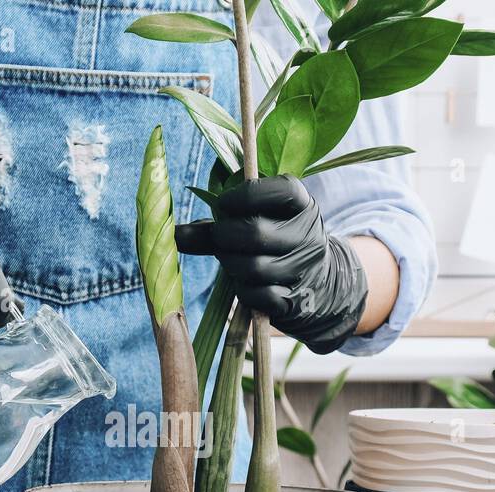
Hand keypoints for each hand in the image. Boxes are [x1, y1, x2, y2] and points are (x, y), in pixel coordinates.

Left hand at [175, 175, 367, 353]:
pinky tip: (245, 283)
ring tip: (230, 259)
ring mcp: (303, 267)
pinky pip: (257, 295)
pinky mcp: (295, 298)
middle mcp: (307, 233)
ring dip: (231, 264)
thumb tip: (173, 235)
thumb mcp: (259, 220)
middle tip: (219, 238)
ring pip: (253, 267)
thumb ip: (218, 223)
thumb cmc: (277, 241)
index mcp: (302, 203)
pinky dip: (243, 290)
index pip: (275, 190)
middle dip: (225, 236)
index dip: (241, 197)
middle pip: (255, 232)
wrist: (320, 283)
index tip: (224, 205)